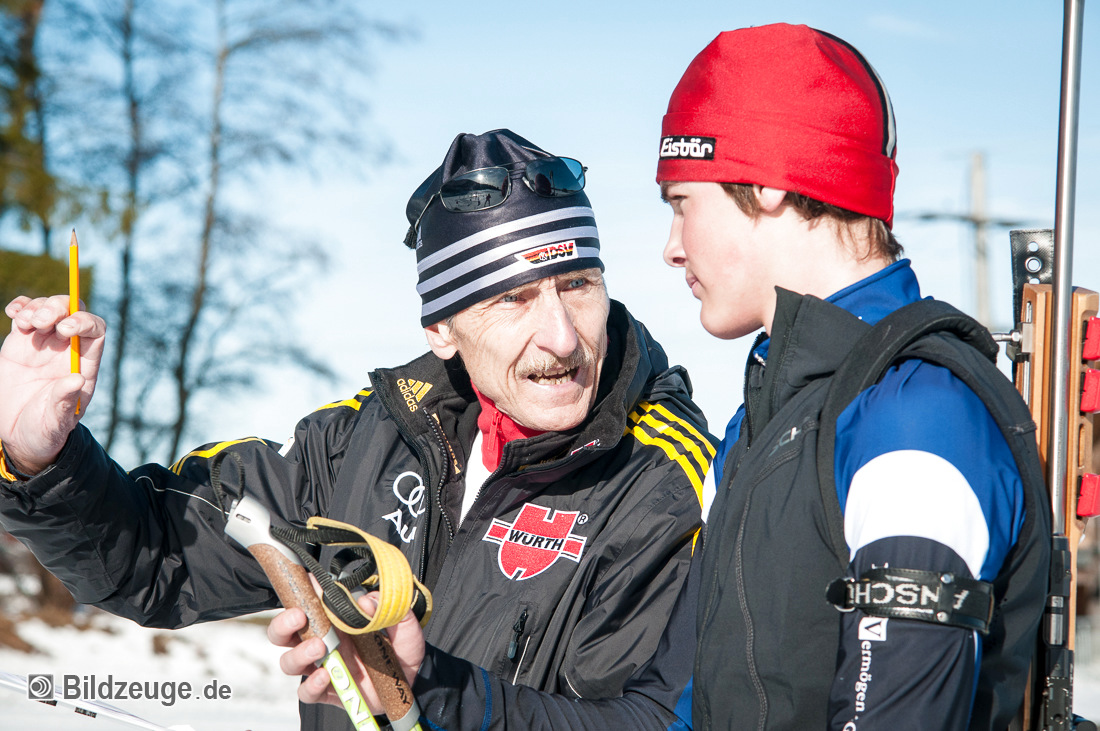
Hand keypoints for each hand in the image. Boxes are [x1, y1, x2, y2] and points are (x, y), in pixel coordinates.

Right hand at [0, 295, 105, 474]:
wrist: (18, 434)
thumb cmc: (45, 430)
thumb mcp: (55, 421)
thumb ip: (64, 401)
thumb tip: (76, 380)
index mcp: (85, 364)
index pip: (95, 330)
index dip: (84, 322)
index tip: (65, 329)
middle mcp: (67, 350)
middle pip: (73, 312)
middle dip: (58, 308)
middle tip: (40, 321)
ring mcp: (44, 343)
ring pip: (48, 309)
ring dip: (37, 307)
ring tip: (24, 322)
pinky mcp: (21, 343)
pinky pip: (24, 314)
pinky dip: (20, 306)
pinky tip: (14, 313)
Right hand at [268, 594, 425, 710]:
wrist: (412, 682)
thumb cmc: (402, 648)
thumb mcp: (403, 624)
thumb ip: (388, 608)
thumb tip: (365, 601)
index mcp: (335, 621)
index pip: (307, 604)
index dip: (298, 592)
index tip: (301, 582)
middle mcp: (323, 642)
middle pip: (284, 633)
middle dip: (284, 623)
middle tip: (300, 617)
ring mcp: (322, 667)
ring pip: (289, 661)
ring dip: (299, 653)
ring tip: (320, 649)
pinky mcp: (327, 692)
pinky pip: (307, 692)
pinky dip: (311, 685)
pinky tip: (325, 677)